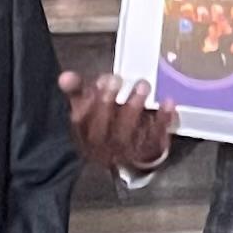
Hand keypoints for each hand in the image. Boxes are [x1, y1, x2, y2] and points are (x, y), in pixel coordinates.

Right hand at [61, 70, 177, 173]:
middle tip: (117, 79)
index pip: (81, 120)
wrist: (126, 156)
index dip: (90, 101)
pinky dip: (161, 120)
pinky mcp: (147, 152)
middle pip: (102, 128)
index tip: (102, 80)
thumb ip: (77, 90)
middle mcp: (101, 147)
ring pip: (126, 133)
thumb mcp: (87, 108)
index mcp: (83, 134)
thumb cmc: (104, 124)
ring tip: (142, 85)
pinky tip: (167, 102)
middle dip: (108, 102)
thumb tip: (64, 76)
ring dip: (134, 108)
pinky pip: (154, 138)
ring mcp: (125, 152)